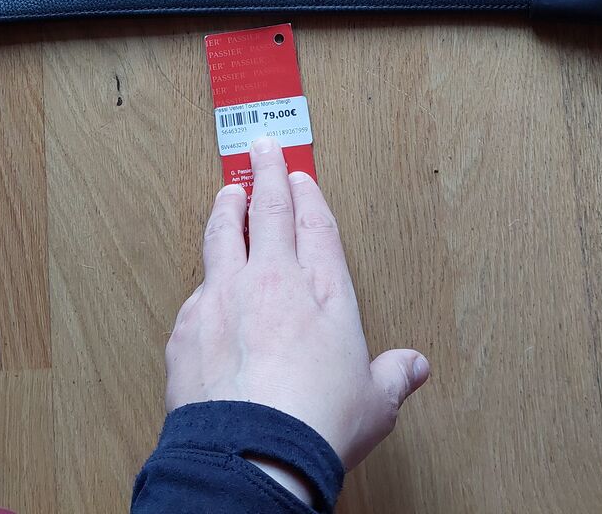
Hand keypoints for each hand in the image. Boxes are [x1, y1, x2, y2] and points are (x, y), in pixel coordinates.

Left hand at [164, 135, 429, 491]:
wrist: (253, 452)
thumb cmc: (317, 424)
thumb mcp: (374, 403)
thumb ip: (392, 376)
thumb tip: (414, 367)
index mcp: (323, 290)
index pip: (316, 224)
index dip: (307, 194)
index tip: (300, 176)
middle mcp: (272, 281)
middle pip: (269, 211)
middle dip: (266, 175)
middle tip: (262, 149)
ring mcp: (224, 297)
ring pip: (222, 235)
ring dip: (226, 209)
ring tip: (227, 193)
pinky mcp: (187, 324)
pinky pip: (195, 291)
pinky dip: (203, 282)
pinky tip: (204, 284)